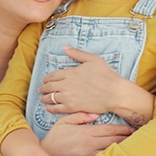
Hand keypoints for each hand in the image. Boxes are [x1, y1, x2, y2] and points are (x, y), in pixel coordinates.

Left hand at [39, 46, 154, 124]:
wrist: (114, 93)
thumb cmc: (106, 75)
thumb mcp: (92, 59)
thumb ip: (77, 53)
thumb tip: (65, 47)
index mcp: (70, 72)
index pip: (52, 76)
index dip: (47, 79)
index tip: (45, 80)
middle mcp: (65, 85)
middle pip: (48, 87)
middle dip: (43, 88)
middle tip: (41, 89)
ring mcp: (68, 97)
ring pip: (50, 98)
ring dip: (44, 98)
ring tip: (43, 98)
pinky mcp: (72, 108)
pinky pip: (56, 108)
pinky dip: (50, 108)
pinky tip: (48, 108)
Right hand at [41, 112, 132, 155]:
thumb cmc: (53, 140)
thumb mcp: (63, 123)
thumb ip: (79, 116)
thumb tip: (96, 115)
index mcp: (85, 132)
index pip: (110, 129)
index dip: (123, 129)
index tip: (133, 128)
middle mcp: (89, 145)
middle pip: (114, 141)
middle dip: (128, 139)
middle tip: (141, 138)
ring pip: (112, 153)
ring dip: (124, 151)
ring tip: (136, 149)